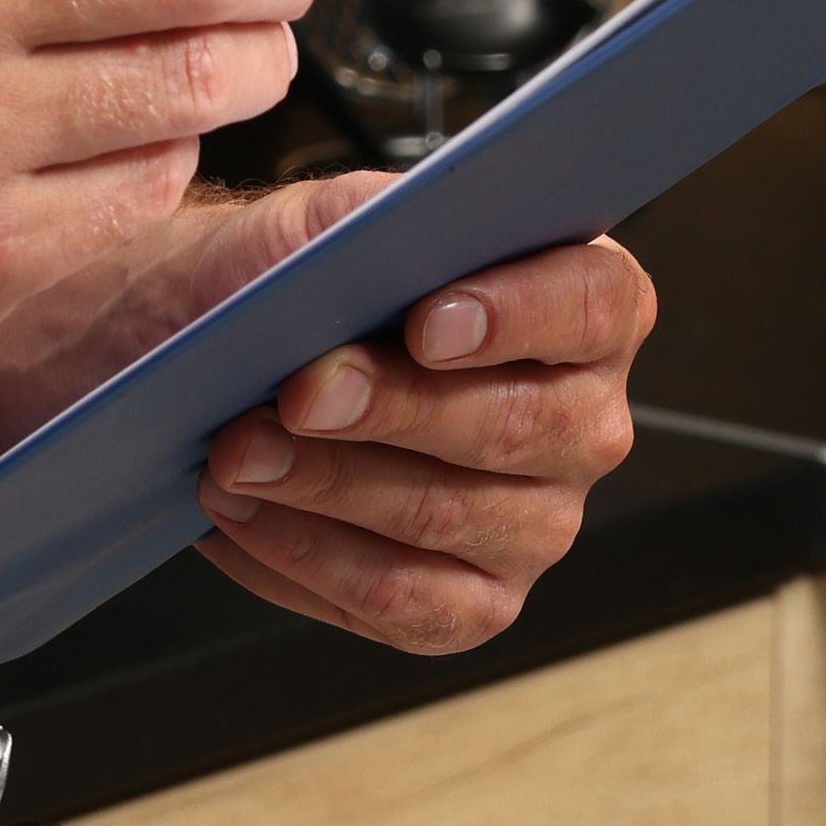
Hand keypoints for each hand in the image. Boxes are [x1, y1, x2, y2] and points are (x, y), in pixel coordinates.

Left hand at [188, 194, 652, 656]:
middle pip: (517, 425)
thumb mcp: (330, 221)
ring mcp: (539, 525)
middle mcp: (584, 424)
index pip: (594, 306)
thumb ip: (368, 227)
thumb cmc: (303, 279)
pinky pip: (400, 600)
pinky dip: (305, 555)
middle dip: (394, 410)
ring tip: (238, 453)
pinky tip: (244, 513)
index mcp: (585, 307)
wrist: (232, 349)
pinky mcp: (476, 605)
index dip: (518, 314)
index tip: (424, 325)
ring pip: (444, 517)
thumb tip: (376, 261)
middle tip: (300, 394)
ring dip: (327, 486)